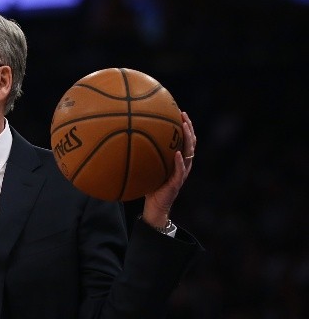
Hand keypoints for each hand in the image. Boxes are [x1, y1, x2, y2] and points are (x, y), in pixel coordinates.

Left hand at [142, 111, 195, 226]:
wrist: (155, 207)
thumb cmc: (149, 186)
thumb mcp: (147, 167)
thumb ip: (143, 155)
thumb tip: (126, 139)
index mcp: (178, 159)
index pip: (185, 139)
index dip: (185, 125)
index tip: (180, 111)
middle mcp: (183, 164)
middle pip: (191, 142)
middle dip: (188, 127)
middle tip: (183, 114)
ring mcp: (182, 173)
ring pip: (190, 153)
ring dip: (188, 139)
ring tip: (184, 126)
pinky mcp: (177, 182)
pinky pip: (180, 170)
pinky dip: (180, 161)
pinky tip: (178, 153)